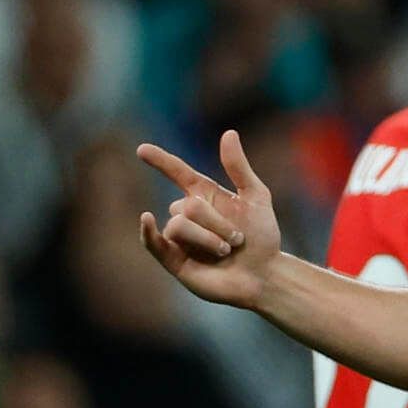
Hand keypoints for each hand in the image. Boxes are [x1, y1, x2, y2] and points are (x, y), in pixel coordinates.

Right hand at [136, 130, 281, 309]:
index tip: (142, 150)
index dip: (161, 160)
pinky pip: (154, 243)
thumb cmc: (262, 237)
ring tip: (227, 251)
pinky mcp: (173, 260)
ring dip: (210, 239)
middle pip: (188, 206)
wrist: (265, 274)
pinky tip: (147, 220)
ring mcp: (178, 237)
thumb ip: (239, 168)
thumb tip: (228, 133)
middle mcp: (187, 214)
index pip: (178, 173)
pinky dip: (148, 232)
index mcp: (204, 196)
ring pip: (180, 225)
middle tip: (239, 239)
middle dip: (219, 223)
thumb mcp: (256, 198)